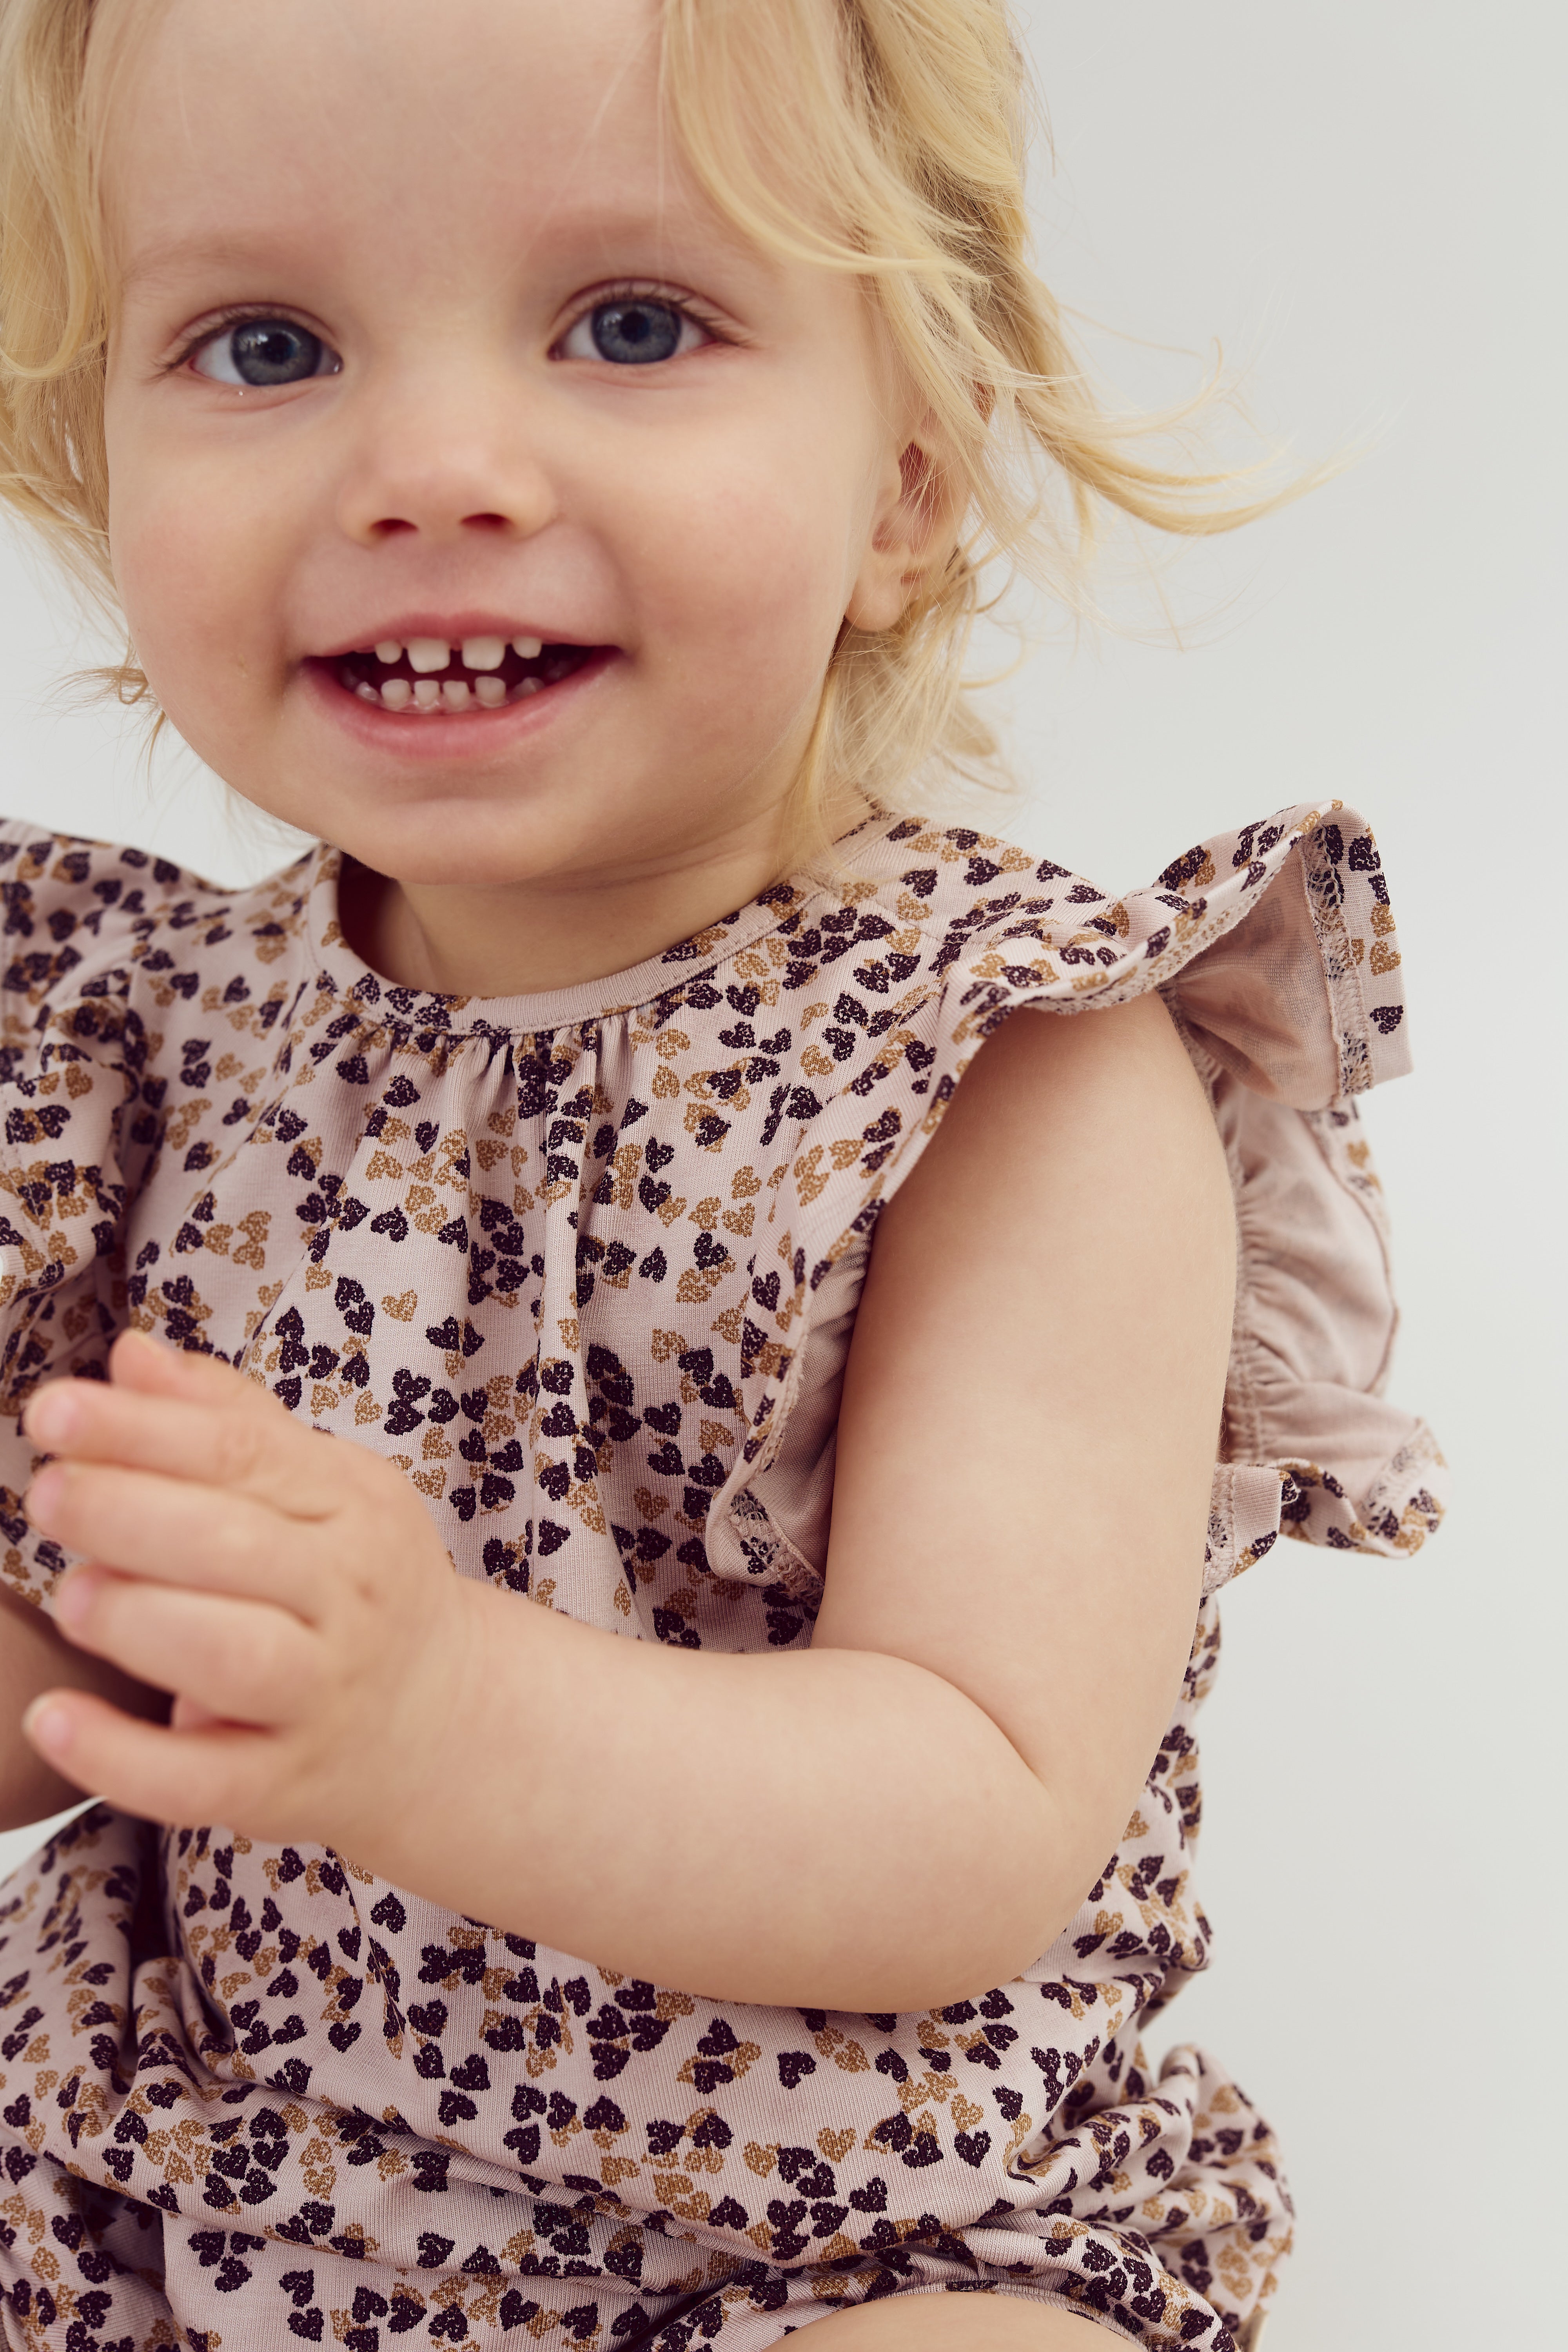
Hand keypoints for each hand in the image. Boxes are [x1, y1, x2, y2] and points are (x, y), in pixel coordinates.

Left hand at [20, 1329, 472, 1852]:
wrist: (440, 1718)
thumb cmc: (352, 1582)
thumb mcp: (319, 1484)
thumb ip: (224, 1419)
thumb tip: (131, 1354)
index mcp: (352, 1502)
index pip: (242, 1452)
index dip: (141, 1429)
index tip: (52, 1409)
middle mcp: (349, 1594)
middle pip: (235, 1545)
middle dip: (128, 1514)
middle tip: (48, 1496)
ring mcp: (323, 1694)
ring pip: (231, 1656)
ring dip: (138, 1621)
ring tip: (72, 1595)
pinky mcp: (287, 1785)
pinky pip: (201, 1780)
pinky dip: (120, 1755)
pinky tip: (51, 1719)